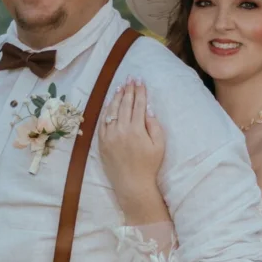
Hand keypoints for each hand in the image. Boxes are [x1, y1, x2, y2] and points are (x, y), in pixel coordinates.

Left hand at [98, 80, 169, 223]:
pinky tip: (110, 103)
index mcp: (136, 129)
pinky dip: (107, 110)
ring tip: (121, 86)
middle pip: (124, 104)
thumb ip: (154, 125)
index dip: (140, 91)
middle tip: (131, 78)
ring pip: (112, 110)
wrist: (132, 184)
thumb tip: (148, 108)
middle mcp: (121, 129)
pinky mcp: (102, 141)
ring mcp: (109, 135)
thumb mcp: (159, 145)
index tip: (140, 80)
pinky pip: (103, 121)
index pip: (138, 105)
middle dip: (129, 89)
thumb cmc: (149, 165)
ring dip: (116, 97)